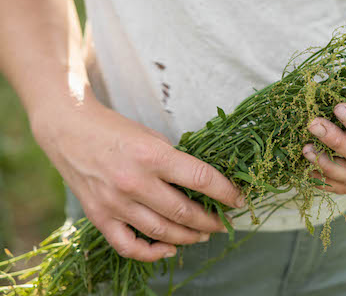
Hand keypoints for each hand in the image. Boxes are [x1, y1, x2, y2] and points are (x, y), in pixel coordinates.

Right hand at [31, 97, 245, 261]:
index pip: (200, 179)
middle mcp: (135, 181)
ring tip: (202, 234)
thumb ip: (175, 162)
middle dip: (210, 221)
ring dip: (188, 237)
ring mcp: (115, 202)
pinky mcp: (100, 216)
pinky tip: (168, 248)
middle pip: (183, 212)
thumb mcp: (153, 137)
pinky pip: (128, 246)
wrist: (70, 130)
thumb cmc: (117, 131)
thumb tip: (204, 186)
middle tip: (223, 222)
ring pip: (161, 232)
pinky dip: (151, 252)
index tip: (239, 200)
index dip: (225, 192)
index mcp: (153, 155)